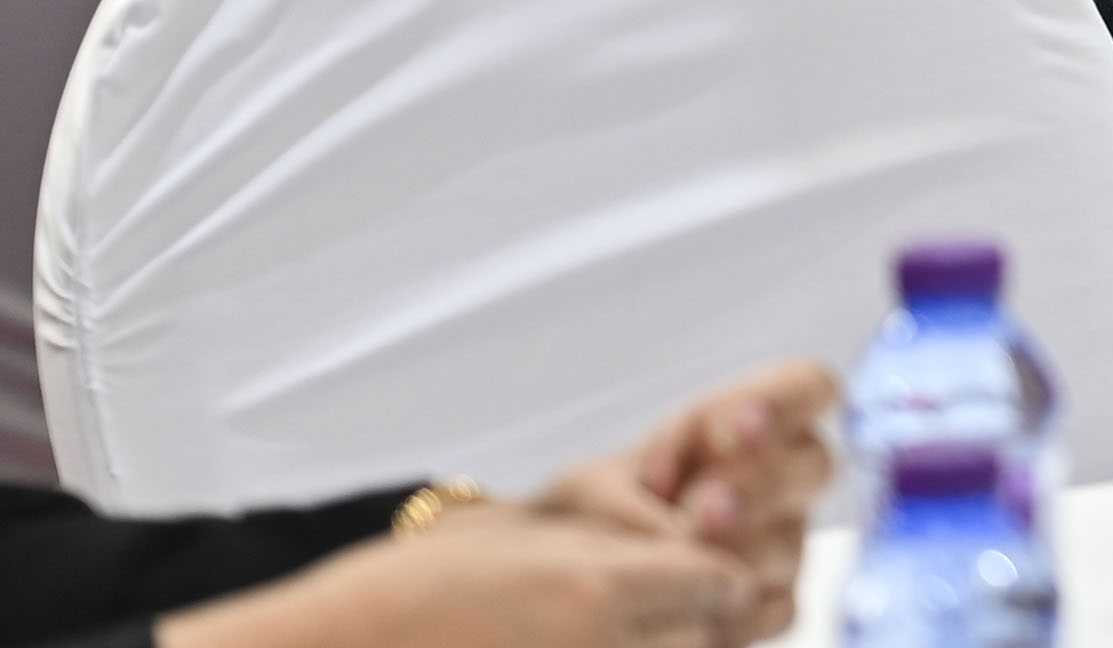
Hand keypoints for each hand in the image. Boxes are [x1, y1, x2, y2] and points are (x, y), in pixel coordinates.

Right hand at [166, 517, 765, 647]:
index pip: (714, 580)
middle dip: (689, 620)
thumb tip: (683, 550)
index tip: (697, 569)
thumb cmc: (411, 585)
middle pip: (700, 637)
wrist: (335, 647)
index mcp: (595, 586)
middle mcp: (598, 647)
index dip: (709, 571)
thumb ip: (613, 544)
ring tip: (601, 633)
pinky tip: (573, 646)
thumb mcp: (525, 537)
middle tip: (654, 609)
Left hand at [589, 365, 840, 624]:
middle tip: (705, 507)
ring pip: (791, 543)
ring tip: (681, 561)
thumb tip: (676, 531)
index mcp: (746, 426)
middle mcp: (779, 480)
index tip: (737, 431)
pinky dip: (732, 611)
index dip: (787, 402)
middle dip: (760, 484)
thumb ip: (623, 494)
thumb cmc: (591, 520)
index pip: (808, 387)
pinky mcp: (771, 605)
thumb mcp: (584, 491)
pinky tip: (689, 611)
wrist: (577, 588)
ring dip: (737, 552)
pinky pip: (776, 608)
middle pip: (815, 465)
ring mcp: (781, 545)